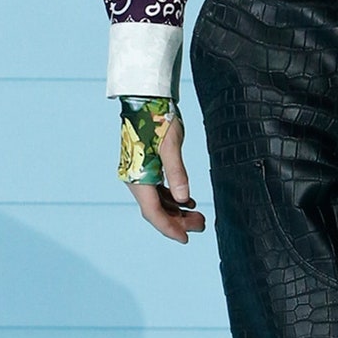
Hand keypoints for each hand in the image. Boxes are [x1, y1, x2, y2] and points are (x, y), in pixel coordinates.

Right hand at [126, 110, 205, 243]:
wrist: (145, 98)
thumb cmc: (158, 118)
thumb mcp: (171, 145)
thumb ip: (177, 173)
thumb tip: (183, 199)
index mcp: (138, 177)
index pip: (153, 212)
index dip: (169, 228)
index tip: (186, 239)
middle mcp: (135, 179)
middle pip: (156, 210)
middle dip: (177, 221)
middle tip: (202, 226)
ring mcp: (139, 173)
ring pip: (157, 201)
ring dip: (176, 211)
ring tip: (198, 216)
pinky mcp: (145, 166)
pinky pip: (157, 190)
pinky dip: (172, 198)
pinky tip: (187, 201)